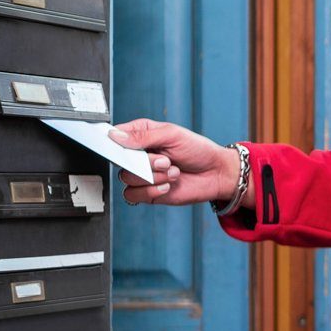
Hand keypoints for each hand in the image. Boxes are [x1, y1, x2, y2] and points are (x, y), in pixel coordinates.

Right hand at [109, 118, 243, 206]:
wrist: (216, 173)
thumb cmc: (198, 150)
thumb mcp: (172, 135)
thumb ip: (143, 136)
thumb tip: (116, 136)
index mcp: (142, 135)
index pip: (115, 136)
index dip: (115, 142)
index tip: (127, 147)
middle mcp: (139, 155)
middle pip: (119, 160)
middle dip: (145, 162)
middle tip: (165, 160)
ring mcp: (142, 174)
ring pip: (126, 178)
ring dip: (153, 176)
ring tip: (173, 172)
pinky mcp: (147, 192)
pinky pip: (132, 194)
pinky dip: (150, 191)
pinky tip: (167, 185)